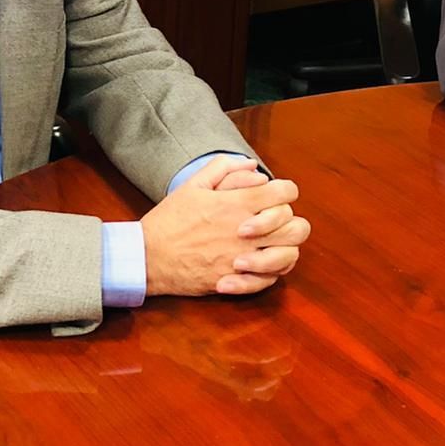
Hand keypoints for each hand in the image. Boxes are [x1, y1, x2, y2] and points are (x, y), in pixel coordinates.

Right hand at [141, 155, 309, 296]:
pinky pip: (269, 280)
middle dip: (290, 221)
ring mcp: (243, 258)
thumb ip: (223, 168)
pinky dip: (270, 273)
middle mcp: (246, 232)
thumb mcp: (192, 185)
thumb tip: (252, 165)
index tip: (275, 196)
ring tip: (270, 245)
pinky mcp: (236, 280)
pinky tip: (258, 264)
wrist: (148, 257)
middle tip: (276, 222)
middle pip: (296, 227)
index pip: (284, 192)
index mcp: (237, 205)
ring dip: (285, 248)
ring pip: (288, 256)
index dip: (286, 191)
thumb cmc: (169, 220)